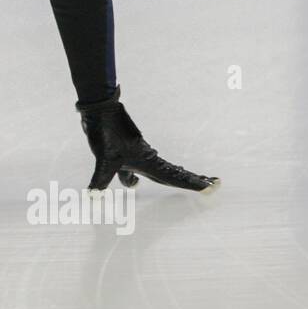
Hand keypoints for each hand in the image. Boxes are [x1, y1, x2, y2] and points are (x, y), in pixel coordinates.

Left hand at [76, 87, 219, 191]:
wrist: (100, 110)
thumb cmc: (105, 134)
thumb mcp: (104, 160)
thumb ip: (101, 180)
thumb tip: (93, 198)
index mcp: (148, 161)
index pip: (175, 176)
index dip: (194, 183)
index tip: (213, 186)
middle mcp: (148, 157)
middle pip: (175, 173)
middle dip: (193, 180)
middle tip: (214, 183)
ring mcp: (139, 153)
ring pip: (161, 168)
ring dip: (174, 176)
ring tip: (187, 181)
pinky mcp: (128, 149)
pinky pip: (142, 166)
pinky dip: (146, 174)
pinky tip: (134, 182)